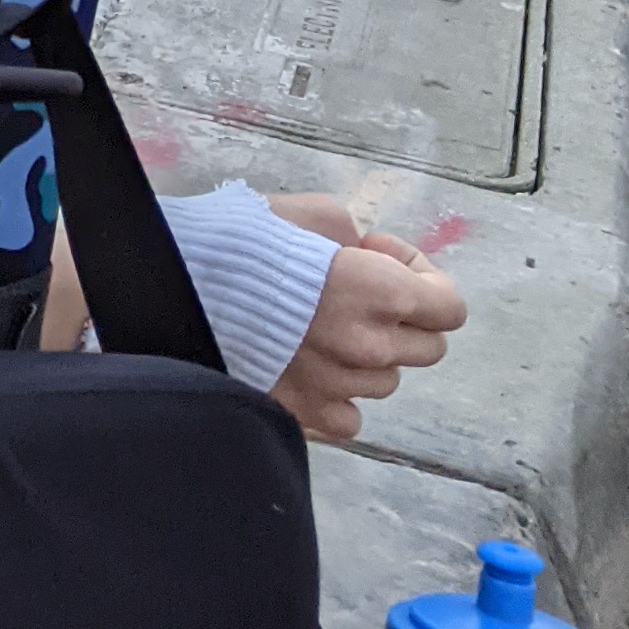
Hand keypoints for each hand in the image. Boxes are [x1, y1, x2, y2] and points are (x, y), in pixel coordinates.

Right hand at [262, 193, 468, 444]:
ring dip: (368, 354)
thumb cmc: (242, 243)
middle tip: (355, 292)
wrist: (178, 287)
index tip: (382, 260)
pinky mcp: (309, 415)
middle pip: (428, 347)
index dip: (425, 277)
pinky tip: (309, 366)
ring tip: (321, 327)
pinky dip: (339, 395)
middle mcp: (371, 347)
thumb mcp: (307, 211)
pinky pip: (350, 417)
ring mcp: (342, 387)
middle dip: (403, 316)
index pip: (450, 308)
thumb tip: (363, 252)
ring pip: (387, 381)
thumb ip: (353, 235)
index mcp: (380, 292)